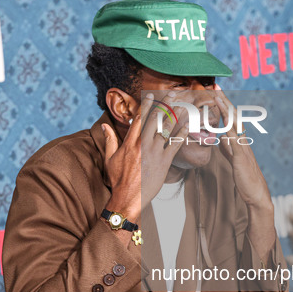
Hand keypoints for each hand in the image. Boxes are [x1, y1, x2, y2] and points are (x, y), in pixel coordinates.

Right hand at [102, 91, 188, 221]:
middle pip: (156, 118)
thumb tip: (104, 126)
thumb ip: (109, 140)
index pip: (139, 118)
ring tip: (184, 104)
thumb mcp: (110, 159)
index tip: (151, 95)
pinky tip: (188, 125)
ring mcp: (154, 152)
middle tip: (173, 93)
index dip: (146, 105)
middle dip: (165, 103)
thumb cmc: (118, 180)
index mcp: (130, 142)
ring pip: (167, 129)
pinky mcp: (164, 162)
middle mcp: (143, 144)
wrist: (128, 198)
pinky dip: (182, 134)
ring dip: (176, 115)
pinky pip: (175, 144)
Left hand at [213, 85, 271, 208]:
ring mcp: (243, 147)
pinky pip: (234, 140)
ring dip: (226, 110)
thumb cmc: (245, 178)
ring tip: (217, 96)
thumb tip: (221, 139)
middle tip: (216, 86)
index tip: (215, 93)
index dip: (223, 106)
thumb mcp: (233, 160)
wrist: (256, 194)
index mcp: (239, 141)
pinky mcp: (241, 157)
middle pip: (233, 117)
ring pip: (234, 125)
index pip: (230, 120)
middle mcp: (242, 141)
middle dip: (224, 101)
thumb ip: (228, 149)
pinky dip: (228, 129)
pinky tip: (223, 121)